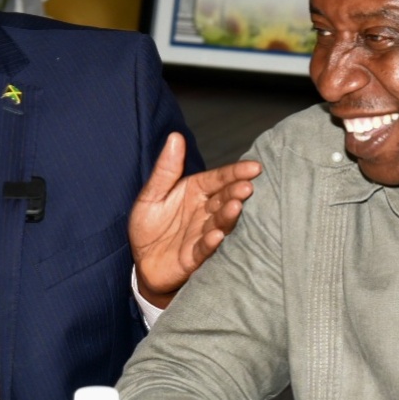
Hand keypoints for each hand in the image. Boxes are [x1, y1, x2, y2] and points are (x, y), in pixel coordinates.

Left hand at [129, 133, 260, 307]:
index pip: (218, 178)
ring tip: (235, 206)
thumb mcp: (152, 194)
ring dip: (228, 215)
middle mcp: (204, 212)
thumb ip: (165, 169)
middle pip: (223, 199)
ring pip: (219, 222)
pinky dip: (211, 242)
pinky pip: (203, 248)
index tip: (255, 167)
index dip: (235, 172)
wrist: (143, 263)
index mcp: (196, 192)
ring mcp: (202, 234)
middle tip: (247, 187)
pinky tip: (217, 235)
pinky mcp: (194, 257)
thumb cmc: (149, 227)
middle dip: (236, 193)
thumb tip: (175, 136)